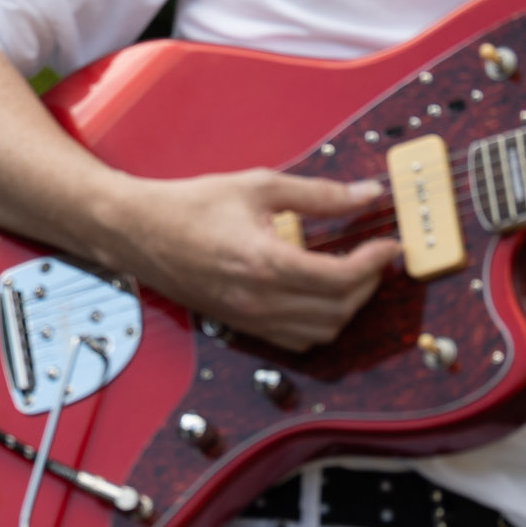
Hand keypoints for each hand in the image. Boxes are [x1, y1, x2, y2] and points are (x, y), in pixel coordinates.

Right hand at [102, 169, 401, 351]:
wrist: (136, 231)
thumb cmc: (190, 206)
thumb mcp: (258, 186)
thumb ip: (318, 193)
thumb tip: (366, 195)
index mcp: (265, 261)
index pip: (341, 277)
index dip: (375, 262)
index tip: (389, 244)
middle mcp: (258, 298)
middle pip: (338, 310)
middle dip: (367, 284)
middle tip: (373, 257)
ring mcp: (248, 317)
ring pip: (321, 333)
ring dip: (346, 308)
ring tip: (350, 276)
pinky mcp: (240, 324)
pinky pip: (295, 340)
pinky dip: (318, 324)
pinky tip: (318, 296)